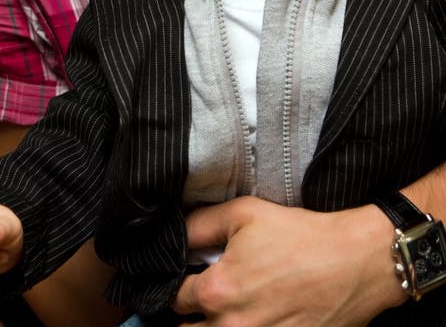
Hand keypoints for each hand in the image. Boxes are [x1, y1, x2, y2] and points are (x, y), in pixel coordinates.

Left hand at [171, 196, 404, 325]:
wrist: (354, 262)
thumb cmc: (299, 235)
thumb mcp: (243, 213)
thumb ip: (199, 225)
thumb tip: (176, 237)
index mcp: (217, 292)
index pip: (174, 297)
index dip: (175, 282)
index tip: (185, 275)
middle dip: (189, 313)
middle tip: (199, 295)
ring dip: (211, 326)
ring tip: (226, 308)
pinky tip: (252, 317)